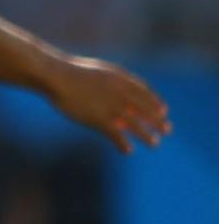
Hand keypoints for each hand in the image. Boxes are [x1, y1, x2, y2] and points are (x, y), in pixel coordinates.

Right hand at [46, 53, 171, 154]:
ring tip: (155, 144)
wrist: (56, 77)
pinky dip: (123, 144)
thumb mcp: (95, 72)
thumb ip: (108, 82)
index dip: (156, 103)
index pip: (145, 93)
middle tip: (167, 130)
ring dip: (147, 136)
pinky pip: (116, 135)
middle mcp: (121, 94)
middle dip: (158, 121)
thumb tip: (114, 91)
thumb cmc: (70, 72)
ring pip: (136, 125)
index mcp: (121, 79)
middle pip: (146, 110)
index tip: (164, 111)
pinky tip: (127, 151)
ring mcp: (111, 107)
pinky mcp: (99, 119)